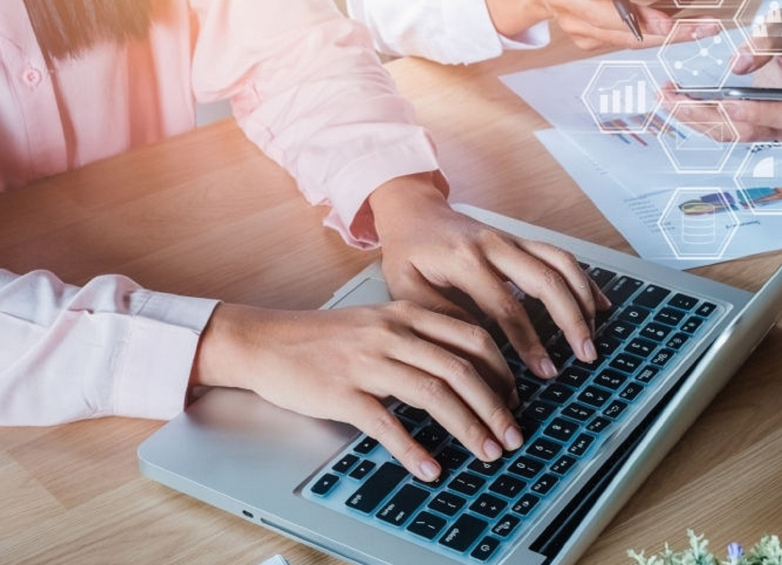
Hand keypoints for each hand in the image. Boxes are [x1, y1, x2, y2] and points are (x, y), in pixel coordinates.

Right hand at [192, 301, 522, 481]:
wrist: (265, 342)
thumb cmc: (323, 338)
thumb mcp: (378, 322)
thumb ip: (419, 337)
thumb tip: (466, 370)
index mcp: (407, 314)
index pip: (472, 337)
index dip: (502, 371)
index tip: (516, 399)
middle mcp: (393, 333)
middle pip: (461, 368)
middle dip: (496, 406)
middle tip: (514, 435)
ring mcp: (368, 361)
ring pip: (434, 393)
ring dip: (468, 426)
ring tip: (488, 452)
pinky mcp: (343, 392)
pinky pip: (387, 424)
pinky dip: (414, 449)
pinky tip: (430, 468)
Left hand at [368, 175, 610, 382]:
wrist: (413, 213)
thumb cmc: (408, 254)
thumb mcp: (407, 290)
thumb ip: (442, 317)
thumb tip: (480, 351)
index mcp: (464, 259)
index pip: (507, 307)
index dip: (529, 341)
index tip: (543, 370)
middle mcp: (495, 244)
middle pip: (546, 280)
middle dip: (571, 320)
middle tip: (585, 354)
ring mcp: (512, 239)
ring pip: (561, 264)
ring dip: (583, 299)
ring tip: (593, 335)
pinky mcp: (521, 239)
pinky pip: (560, 255)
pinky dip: (583, 280)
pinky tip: (599, 303)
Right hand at [480, 0, 716, 50]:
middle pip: (604, 16)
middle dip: (640, 22)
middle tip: (671, 23)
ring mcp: (574, 23)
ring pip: (617, 36)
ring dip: (658, 35)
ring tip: (695, 30)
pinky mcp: (585, 38)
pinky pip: (619, 42)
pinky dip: (649, 38)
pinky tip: (680, 30)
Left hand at [665, 1, 781, 141]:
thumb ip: (770, 40)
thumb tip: (738, 63)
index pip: (780, 115)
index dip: (752, 113)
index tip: (726, 104)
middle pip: (744, 130)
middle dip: (705, 116)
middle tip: (674, 100)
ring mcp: (767, 125)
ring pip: (727, 132)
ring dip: (694, 118)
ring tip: (665, 99)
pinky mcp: (749, 121)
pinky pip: (721, 126)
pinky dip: (697, 116)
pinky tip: (675, 101)